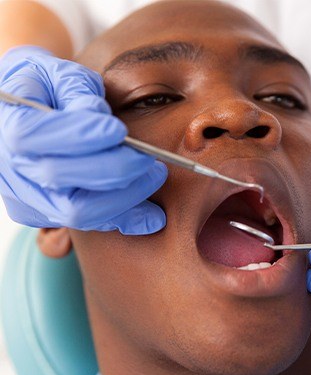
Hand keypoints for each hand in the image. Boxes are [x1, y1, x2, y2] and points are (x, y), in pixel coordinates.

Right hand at [0, 46, 166, 233]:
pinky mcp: (45, 215)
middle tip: (147, 157)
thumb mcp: (58, 74)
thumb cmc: (47, 86)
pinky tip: (153, 217)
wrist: (27, 110)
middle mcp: (9, 167)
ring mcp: (25, 196)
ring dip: (125, 197)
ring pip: (77, 211)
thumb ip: (78, 93)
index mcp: (6, 123)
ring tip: (154, 176)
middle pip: (59, 179)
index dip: (79, 135)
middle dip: (113, 168)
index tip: (119, 130)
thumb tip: (105, 125)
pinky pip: (89, 223)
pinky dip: (124, 219)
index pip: (33, 136)